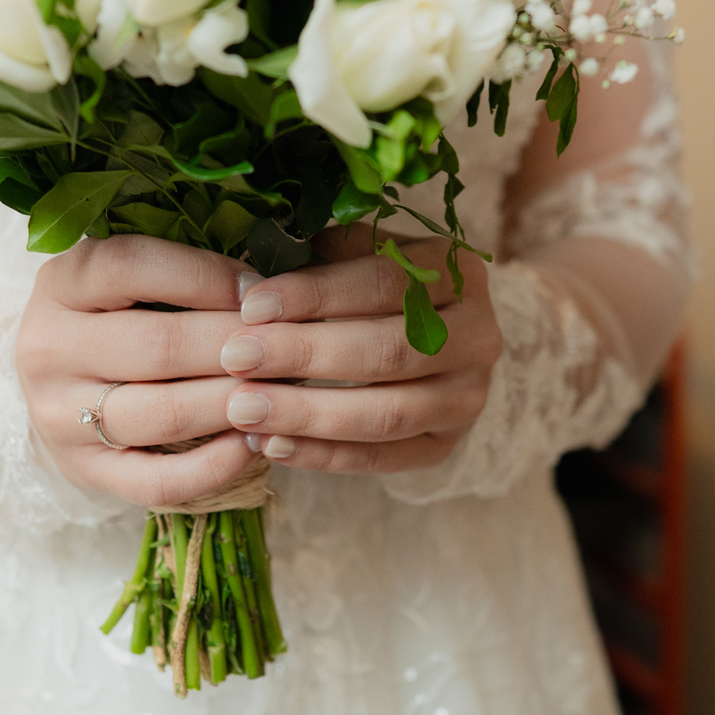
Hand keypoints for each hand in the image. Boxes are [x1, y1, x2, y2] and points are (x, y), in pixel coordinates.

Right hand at [17, 235, 263, 507]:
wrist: (54, 385)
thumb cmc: (111, 315)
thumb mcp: (124, 276)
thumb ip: (180, 268)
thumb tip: (270, 280)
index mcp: (59, 283)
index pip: (132, 267)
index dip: (207, 276)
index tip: (261, 290)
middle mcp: (47, 349)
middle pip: (159, 346)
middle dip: (238, 346)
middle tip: (292, 345)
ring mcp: (60, 417)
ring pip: (165, 414)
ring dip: (235, 403)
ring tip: (285, 390)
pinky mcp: (85, 471)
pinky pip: (159, 481)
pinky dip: (216, 466)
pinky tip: (256, 443)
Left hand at [221, 223, 502, 474]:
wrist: (434, 340)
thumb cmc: (371, 287)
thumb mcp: (356, 256)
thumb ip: (314, 261)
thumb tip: (246, 285)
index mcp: (458, 274)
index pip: (384, 282)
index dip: (315, 294)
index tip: (251, 304)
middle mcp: (477, 337)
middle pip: (386, 351)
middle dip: (303, 354)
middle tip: (236, 357)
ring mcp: (466, 398)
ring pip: (385, 414)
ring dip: (307, 414)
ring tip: (242, 409)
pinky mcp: (444, 445)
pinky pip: (380, 458)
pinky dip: (322, 455)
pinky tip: (270, 444)